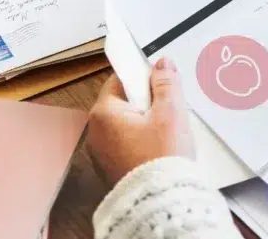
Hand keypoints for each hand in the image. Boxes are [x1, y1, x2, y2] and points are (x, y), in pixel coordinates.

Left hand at [87, 58, 194, 187]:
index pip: (120, 78)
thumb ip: (166, 83)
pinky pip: (129, 142)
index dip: (143, 74)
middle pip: (125, 101)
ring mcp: (103, 152)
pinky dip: (145, 139)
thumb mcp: (170, 112)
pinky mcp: (113, 166)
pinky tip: (162, 146)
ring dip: (148, 120)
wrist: (162, 201)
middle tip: (169, 108)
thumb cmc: (161, 159)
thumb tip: (162, 65)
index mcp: (104, 113)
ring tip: (167, 131)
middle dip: (149, 100)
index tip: (160, 75)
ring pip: (129, 122)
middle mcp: (96, 132)